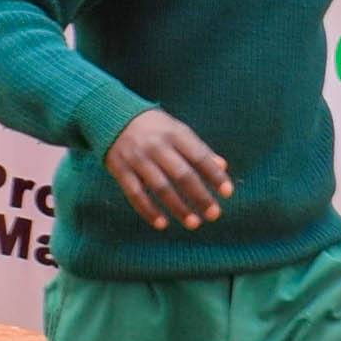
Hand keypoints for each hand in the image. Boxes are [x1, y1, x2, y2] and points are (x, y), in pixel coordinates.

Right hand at [106, 107, 237, 229]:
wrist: (112, 116)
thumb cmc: (155, 128)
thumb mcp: (178, 130)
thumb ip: (199, 149)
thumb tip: (223, 167)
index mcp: (174, 133)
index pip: (199, 156)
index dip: (214, 175)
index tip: (228, 192)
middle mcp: (156, 146)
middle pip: (182, 174)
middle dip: (200, 196)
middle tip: (214, 214)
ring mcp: (137, 159)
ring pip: (160, 187)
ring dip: (178, 207)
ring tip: (194, 223)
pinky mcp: (121, 170)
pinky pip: (135, 194)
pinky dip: (148, 210)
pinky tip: (162, 224)